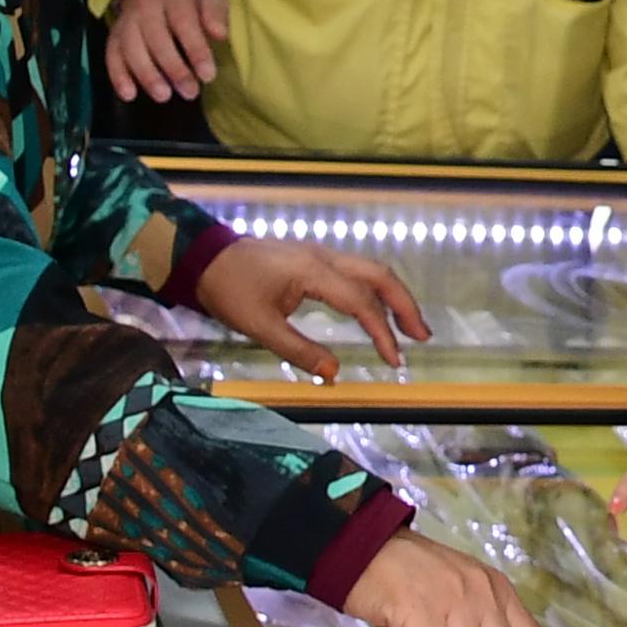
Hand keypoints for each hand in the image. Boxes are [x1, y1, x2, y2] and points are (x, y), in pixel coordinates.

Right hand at [105, 0, 227, 102]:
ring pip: (132, 50)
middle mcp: (146, 7)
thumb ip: (215, 14)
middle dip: (174, 69)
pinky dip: (118, 77)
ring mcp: (126, 22)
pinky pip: (112, 56)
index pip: (184, 22)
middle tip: (190, 92)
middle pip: (157, 39)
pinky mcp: (114, 37)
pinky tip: (129, 95)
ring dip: (147, 76)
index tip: (208, 75)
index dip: (196, 50)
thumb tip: (220, 34)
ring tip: (163, 96)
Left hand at [193, 238, 422, 379]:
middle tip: (422, 337)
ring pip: (371, 270)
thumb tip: (335, 373)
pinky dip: (375, 291)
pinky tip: (378, 310)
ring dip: (394, 297)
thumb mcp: (259, 326)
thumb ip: (299, 350)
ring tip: (410, 327)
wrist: (205, 258)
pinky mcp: (314, 258)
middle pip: (379, 276)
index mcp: (313, 272)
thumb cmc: (229, 290)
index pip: (361, 302)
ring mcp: (321, 254)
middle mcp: (324, 257)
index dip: (382, 332)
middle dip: (405, 306)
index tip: (394, 360)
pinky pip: (356, 272)